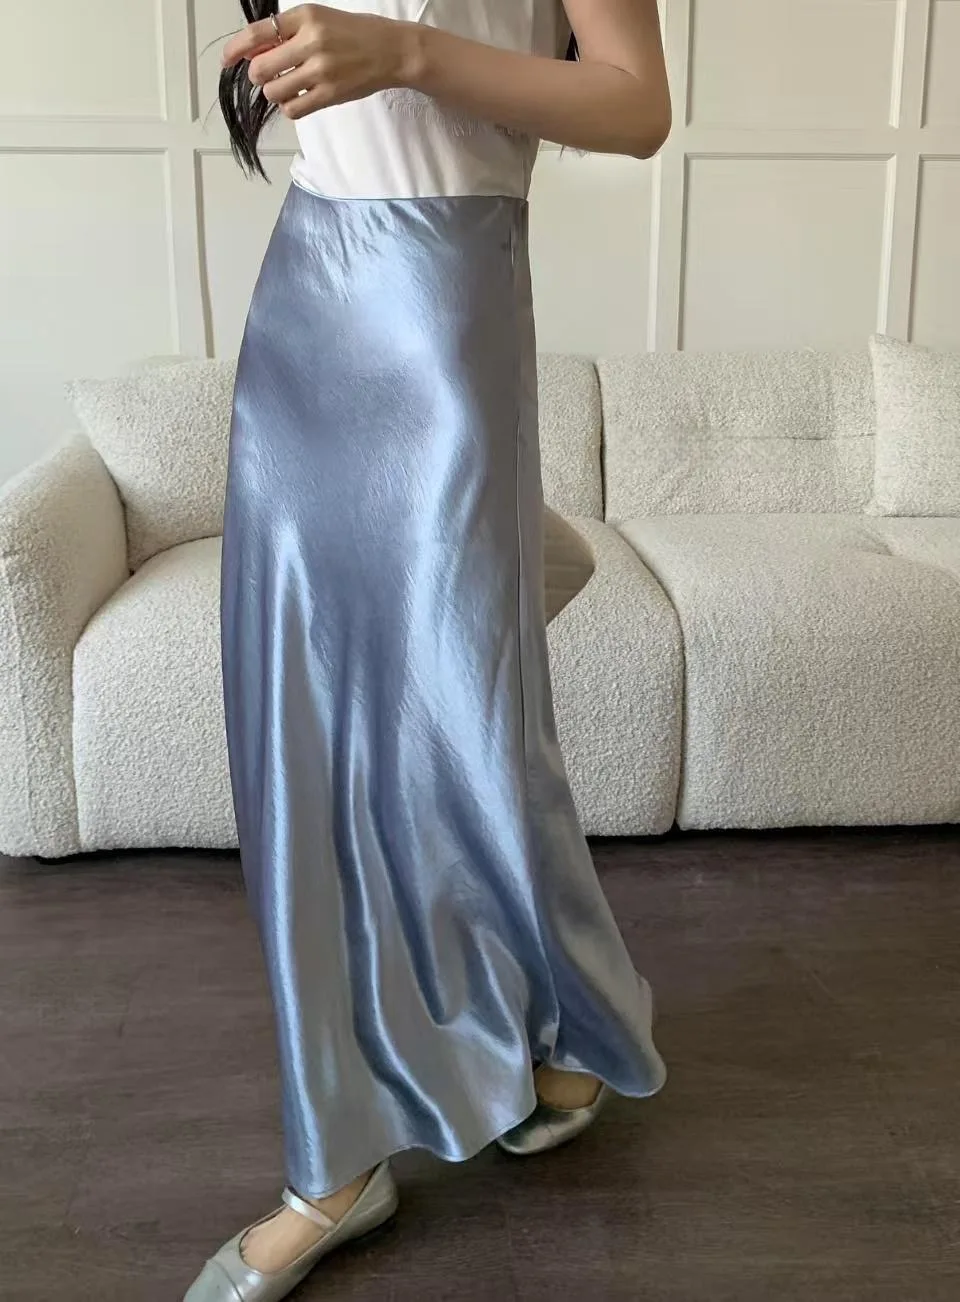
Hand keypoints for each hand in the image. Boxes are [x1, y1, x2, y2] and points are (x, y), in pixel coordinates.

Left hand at [221, 4, 415, 120]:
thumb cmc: (355, 34)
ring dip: (275, 92)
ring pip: (275, 91)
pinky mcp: (330, 94)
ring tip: (288, 87)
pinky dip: (290, 106)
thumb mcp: (320, 20)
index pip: (258, 33)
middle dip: (258, 76)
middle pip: (261, 68)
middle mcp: (311, 42)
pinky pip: (294, 109)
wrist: (392, 51)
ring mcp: (321, 70)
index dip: (236, 49)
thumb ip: (288, 33)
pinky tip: (299, 98)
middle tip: (268, 75)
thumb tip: (255, 53)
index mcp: (305, 17)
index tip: (227, 59)